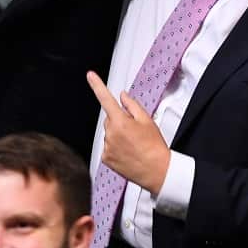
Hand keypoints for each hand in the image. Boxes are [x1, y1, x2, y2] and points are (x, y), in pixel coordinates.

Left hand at [87, 71, 169, 194]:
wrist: (157, 171)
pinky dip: (115, 147)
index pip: (106, 99)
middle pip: (110, 119)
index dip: (97, 85)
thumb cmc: (154, 146)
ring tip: (133, 144)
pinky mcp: (106, 158)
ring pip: (109, 134)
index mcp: (121, 122)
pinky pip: (108, 147)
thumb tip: (122, 96)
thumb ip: (132, 105)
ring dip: (118, 135)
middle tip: (135, 131)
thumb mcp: (147, 121)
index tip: (90, 75)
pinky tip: (127, 153)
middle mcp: (110, 134)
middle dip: (119, 121)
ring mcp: (107, 147)